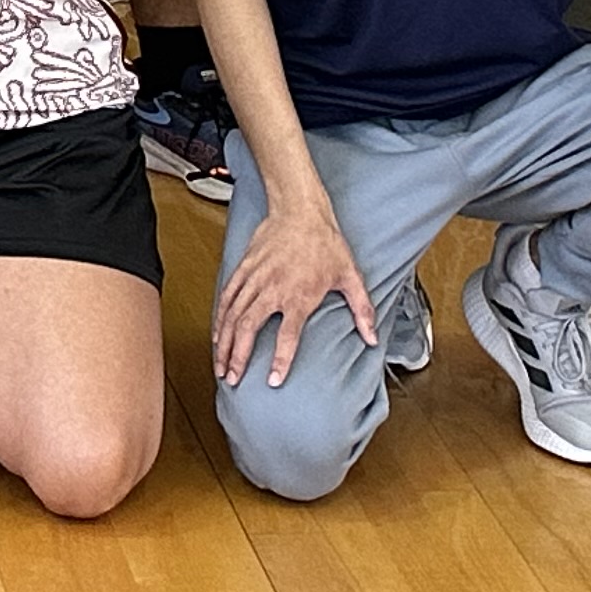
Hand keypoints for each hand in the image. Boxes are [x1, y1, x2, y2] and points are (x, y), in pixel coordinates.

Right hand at [213, 196, 374, 387]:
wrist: (300, 210)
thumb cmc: (326, 243)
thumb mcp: (350, 276)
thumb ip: (362, 309)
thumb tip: (373, 338)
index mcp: (299, 296)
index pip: (287, 336)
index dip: (280, 360)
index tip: (272, 381)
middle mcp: (273, 290)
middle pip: (249, 328)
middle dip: (238, 357)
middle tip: (233, 379)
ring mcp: (255, 279)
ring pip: (233, 315)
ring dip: (225, 342)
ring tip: (221, 365)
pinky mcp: (244, 268)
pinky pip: (227, 296)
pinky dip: (220, 317)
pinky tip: (217, 334)